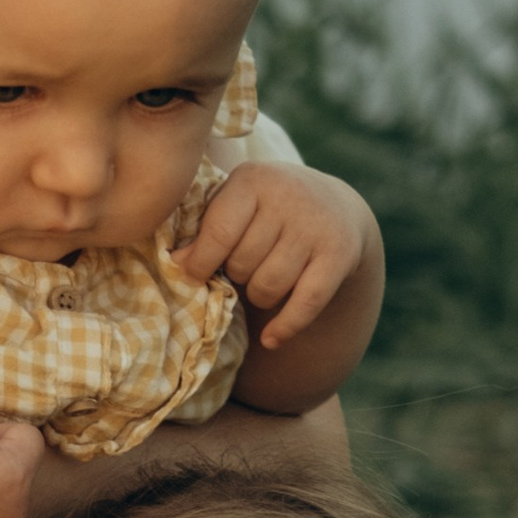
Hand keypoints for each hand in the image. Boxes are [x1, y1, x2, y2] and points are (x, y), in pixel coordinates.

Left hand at [181, 165, 377, 354]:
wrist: (337, 207)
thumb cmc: (268, 208)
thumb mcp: (236, 205)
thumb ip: (206, 229)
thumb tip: (178, 262)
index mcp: (253, 179)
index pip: (218, 233)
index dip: (201, 263)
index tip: (194, 276)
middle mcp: (288, 197)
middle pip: (242, 263)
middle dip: (236, 275)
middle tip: (245, 267)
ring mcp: (315, 226)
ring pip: (268, 286)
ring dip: (258, 296)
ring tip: (262, 282)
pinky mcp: (340, 255)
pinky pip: (305, 304)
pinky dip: (285, 327)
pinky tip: (270, 338)